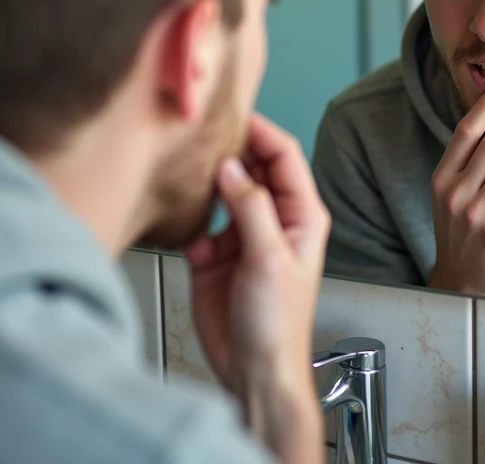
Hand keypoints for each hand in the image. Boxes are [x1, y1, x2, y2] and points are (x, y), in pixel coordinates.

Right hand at [183, 114, 329, 461]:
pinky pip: (198, 220)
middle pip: (251, 165)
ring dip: (205, 183)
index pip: (283, 154)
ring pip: (222, 189)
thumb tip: (232, 168)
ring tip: (186, 172)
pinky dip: (188, 218)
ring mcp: (242, 234)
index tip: (231, 115)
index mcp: (301, 214)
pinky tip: (184, 224)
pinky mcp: (214, 253)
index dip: (260, 130)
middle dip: (228, 150)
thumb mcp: (269, 260)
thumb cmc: (279, 325)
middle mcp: (272, 218)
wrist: (253, 371)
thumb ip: (250, 209)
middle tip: (200, 137)